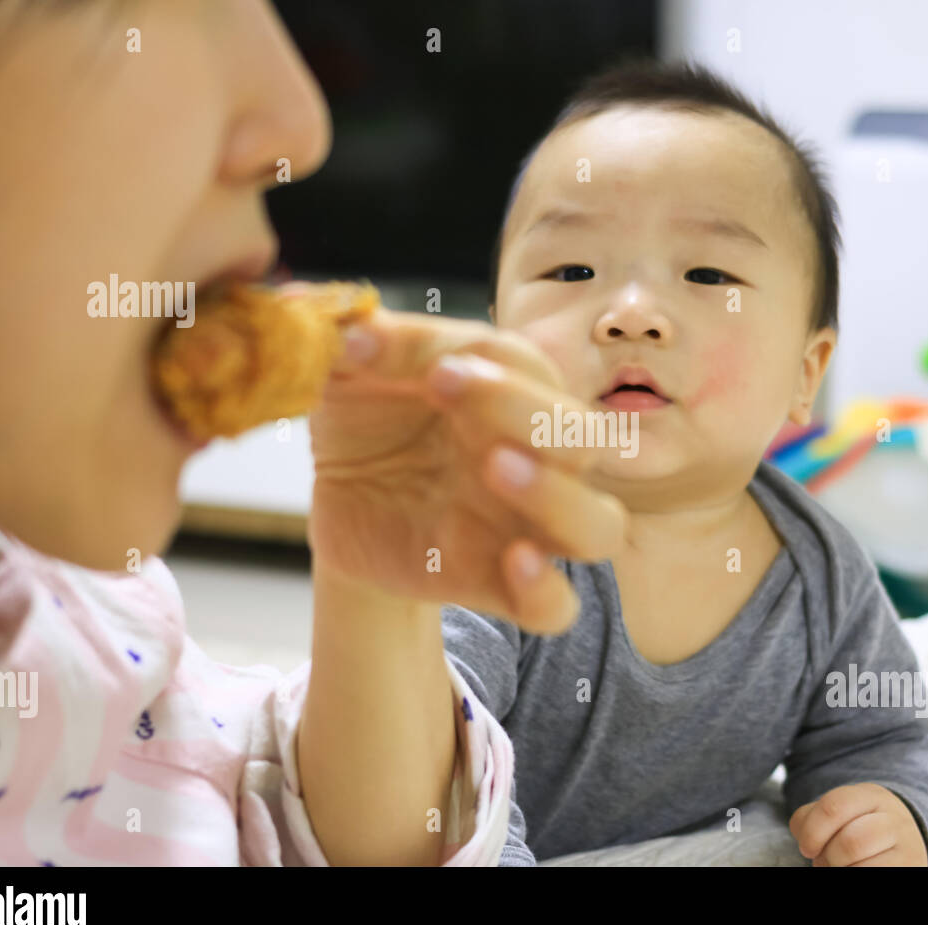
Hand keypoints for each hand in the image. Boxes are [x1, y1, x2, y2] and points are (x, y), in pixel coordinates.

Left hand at [307, 307, 625, 633]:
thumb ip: (352, 340)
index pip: (529, 370)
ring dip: (558, 497)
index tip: (429, 364)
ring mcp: (525, 525)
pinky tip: (515, 566)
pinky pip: (557, 607)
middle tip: (451, 389)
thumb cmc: (367, 416)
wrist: (339, 494)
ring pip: (598, 525)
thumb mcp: (349, 372)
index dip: (489, 364)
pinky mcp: (499, 586)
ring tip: (498, 470)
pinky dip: (547, 592)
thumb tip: (328, 313)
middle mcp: (536, 456)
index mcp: (511, 391)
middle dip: (526, 413)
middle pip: (584, 441)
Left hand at [789, 783, 927, 865]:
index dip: (812, 832)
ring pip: (862, 865)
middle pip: (850, 842)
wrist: (905, 839)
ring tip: (839, 867)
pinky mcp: (911, 867)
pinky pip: (875, 875)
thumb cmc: (859, 825)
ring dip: (840, 870)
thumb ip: (812, 820)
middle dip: (828, 858)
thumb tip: (808, 844)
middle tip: (824, 862)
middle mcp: (894, 819)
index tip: (807, 848)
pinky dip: (855, 875)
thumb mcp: (838, 813)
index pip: (834, 807)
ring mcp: (907, 847)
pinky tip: (855, 870)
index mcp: (871, 796)